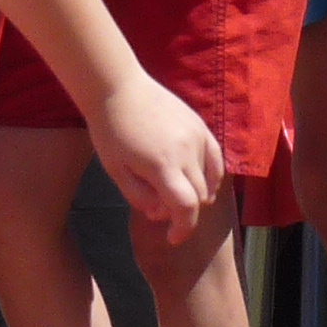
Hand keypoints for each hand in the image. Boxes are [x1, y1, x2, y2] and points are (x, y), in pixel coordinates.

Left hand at [87, 73, 222, 238]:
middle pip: (199, 196)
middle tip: (165, 213)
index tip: (173, 238)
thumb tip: (160, 214)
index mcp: (162, 165)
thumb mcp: (116, 171)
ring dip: (198, 194)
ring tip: (179, 194)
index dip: (182, 229)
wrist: (118, 88)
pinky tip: (197, 179)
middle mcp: (187, 152)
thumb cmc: (111, 131)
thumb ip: (139, 197)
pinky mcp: (201, 126)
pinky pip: (216, 159)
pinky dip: (210, 175)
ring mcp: (197, 136)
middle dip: (185, 212)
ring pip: (210, 179)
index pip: (186, 207)